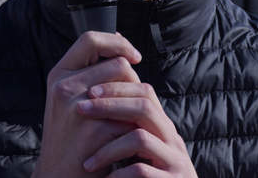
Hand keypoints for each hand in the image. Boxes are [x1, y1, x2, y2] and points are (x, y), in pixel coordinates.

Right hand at [32, 31, 142, 177]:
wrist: (59, 176)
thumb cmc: (73, 136)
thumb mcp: (71, 98)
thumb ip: (91, 73)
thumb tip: (121, 43)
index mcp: (59, 74)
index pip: (90, 39)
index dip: (117, 42)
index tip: (135, 56)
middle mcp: (63, 87)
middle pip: (119, 64)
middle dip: (133, 81)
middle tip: (131, 103)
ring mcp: (76, 108)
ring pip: (129, 89)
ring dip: (136, 104)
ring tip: (129, 121)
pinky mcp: (92, 130)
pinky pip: (129, 116)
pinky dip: (133, 127)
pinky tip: (126, 140)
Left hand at [77, 81, 197, 177]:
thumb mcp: (148, 153)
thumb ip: (136, 131)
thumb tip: (102, 102)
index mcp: (166, 130)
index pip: (146, 94)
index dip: (118, 88)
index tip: (90, 91)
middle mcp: (173, 141)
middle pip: (145, 108)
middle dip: (109, 105)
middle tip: (81, 109)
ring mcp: (176, 162)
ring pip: (140, 139)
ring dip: (108, 149)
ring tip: (88, 164)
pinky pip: (141, 171)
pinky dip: (118, 175)